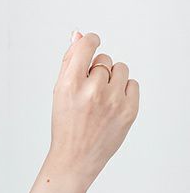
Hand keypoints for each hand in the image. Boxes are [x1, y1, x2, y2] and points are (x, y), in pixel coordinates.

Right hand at [48, 30, 138, 187]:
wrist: (75, 158)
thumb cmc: (65, 124)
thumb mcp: (59, 91)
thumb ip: (69, 61)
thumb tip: (79, 35)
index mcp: (70, 84)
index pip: (87, 45)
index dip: (90, 41)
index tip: (91, 44)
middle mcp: (92, 91)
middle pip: (105, 59)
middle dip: (98, 69)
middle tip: (89, 90)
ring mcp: (113, 101)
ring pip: (121, 69)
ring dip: (113, 78)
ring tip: (102, 97)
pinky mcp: (130, 110)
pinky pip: (133, 84)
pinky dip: (124, 92)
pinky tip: (112, 105)